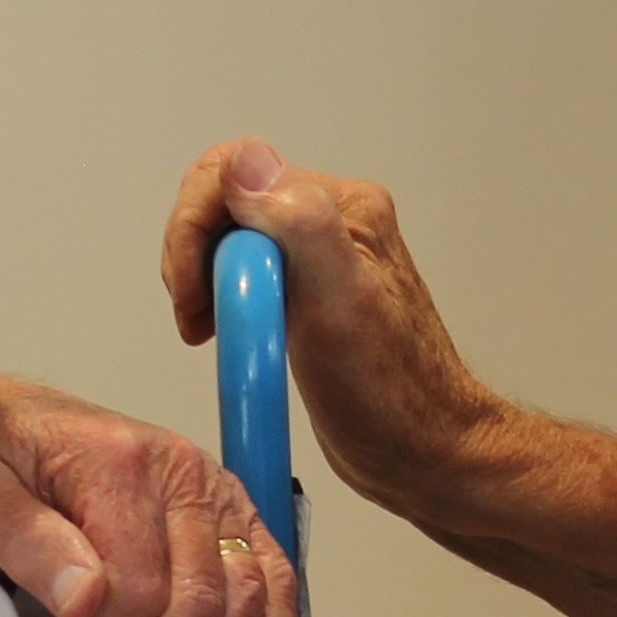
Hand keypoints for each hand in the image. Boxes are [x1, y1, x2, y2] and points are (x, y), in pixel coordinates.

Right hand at [159, 141, 509, 518]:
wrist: (422, 452)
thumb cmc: (389, 394)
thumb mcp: (339, 302)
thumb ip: (299, 223)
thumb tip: (244, 164)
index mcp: (341, 206)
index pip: (235, 171)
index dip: (195, 224)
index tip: (194, 290)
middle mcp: (328, 220)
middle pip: (224, 202)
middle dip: (193, 255)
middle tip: (199, 318)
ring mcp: (316, 257)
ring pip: (227, 239)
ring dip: (200, 280)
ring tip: (206, 332)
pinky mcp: (304, 293)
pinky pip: (241, 273)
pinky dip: (219, 300)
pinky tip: (225, 337)